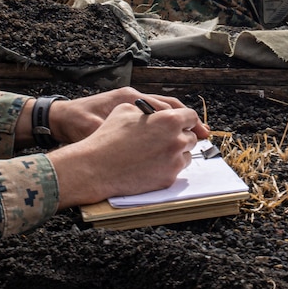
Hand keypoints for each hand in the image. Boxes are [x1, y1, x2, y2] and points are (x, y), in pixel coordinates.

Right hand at [44, 89, 209, 207]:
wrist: (96, 168)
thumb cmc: (108, 137)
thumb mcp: (126, 109)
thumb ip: (148, 109)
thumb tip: (157, 113)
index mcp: (169, 120)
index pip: (191, 116)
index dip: (186, 118)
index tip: (185, 122)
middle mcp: (176, 141)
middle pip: (191, 137)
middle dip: (181, 135)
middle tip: (168, 137)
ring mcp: (174, 162)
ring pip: (186, 155)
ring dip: (176, 151)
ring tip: (157, 151)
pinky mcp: (168, 179)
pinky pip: (177, 170)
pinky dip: (169, 166)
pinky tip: (153, 163)